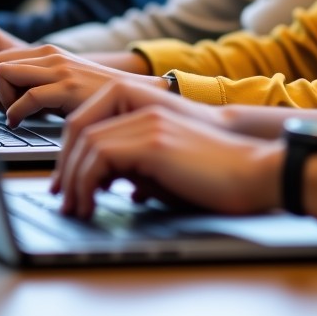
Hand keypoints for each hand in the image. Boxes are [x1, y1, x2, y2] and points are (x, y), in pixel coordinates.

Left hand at [0, 44, 166, 122]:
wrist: (132, 95)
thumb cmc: (91, 97)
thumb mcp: (58, 83)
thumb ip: (32, 81)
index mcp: (44, 53)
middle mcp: (48, 55)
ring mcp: (58, 69)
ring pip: (1, 74)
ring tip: (12, 114)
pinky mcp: (67, 87)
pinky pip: (26, 98)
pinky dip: (16, 114)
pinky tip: (22, 123)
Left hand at [51, 78, 282, 218]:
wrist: (253, 174)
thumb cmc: (213, 177)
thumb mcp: (163, 168)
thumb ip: (133, 166)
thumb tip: (103, 183)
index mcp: (148, 108)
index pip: (89, 119)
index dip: (70, 153)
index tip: (65, 184)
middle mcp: (146, 107)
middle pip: (80, 128)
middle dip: (65, 167)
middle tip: (63, 200)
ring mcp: (150, 121)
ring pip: (86, 142)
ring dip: (73, 180)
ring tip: (77, 208)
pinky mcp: (155, 141)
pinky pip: (100, 156)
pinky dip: (87, 183)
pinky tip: (93, 204)